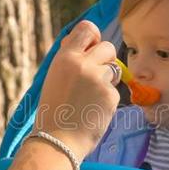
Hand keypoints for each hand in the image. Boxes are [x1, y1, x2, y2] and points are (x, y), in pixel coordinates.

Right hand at [34, 20, 119, 159]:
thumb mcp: (55, 77)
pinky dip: (107, 99)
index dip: (94, 38)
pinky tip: (93, 110)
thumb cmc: (54, 110)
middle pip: (108, 47)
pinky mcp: (110, 96)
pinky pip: (114, 90)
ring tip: (90, 96)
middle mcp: (82, 64)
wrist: (56, 141)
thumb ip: (70, 58)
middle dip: (106, 59)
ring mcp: (98, 80)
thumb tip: (87, 40)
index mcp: (65, 57)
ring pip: (114, 69)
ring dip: (107, 79)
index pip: (87, 29)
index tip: (91, 50)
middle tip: (95, 76)